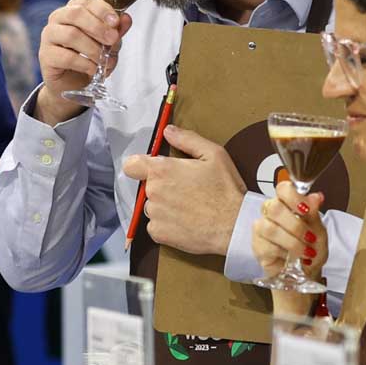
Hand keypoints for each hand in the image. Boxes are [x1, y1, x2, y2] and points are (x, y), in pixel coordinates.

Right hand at [34, 0, 131, 124]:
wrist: (73, 83)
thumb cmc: (89, 57)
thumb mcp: (108, 43)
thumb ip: (116, 30)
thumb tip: (126, 19)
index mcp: (74, 9)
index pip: (87, 1)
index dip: (103, 10)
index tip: (116, 22)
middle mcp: (58, 18)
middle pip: (76, 14)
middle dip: (98, 27)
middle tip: (112, 40)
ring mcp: (49, 36)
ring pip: (71, 35)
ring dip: (93, 49)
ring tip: (104, 60)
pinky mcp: (45, 56)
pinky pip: (66, 57)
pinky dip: (84, 64)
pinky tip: (93, 69)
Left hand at [124, 124, 246, 255]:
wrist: (234, 226)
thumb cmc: (225, 190)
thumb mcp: (214, 154)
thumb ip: (187, 139)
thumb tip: (168, 131)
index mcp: (162, 170)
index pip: (131, 165)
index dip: (140, 166)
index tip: (152, 170)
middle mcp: (153, 192)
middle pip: (146, 187)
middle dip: (161, 186)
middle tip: (185, 190)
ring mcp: (154, 214)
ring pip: (152, 207)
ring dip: (163, 206)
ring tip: (188, 208)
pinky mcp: (158, 233)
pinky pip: (155, 225)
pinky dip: (166, 224)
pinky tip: (185, 221)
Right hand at [250, 183, 328, 277]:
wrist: (307, 273)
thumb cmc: (311, 248)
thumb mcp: (319, 231)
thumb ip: (314, 214)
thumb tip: (316, 197)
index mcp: (288, 203)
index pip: (283, 189)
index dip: (293, 197)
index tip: (305, 210)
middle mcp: (271, 212)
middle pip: (274, 208)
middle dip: (295, 225)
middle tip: (310, 237)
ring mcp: (261, 229)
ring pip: (270, 228)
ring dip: (292, 242)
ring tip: (306, 252)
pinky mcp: (257, 247)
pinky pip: (267, 246)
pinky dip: (285, 254)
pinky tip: (292, 259)